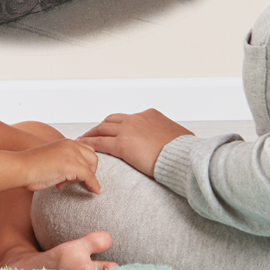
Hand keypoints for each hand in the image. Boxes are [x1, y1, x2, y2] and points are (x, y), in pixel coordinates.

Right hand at [23, 139, 102, 193]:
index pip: (86, 151)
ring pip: (91, 168)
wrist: (21, 168)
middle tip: (72, 181)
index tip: (77, 176)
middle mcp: (71, 145)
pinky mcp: (72, 165)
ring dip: (84, 179)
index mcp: (65, 142)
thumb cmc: (30, 167)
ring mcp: (72, 154)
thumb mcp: (50, 160)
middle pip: (92, 157)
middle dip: (88, 171)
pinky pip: (90, 176)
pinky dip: (94, 185)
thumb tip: (72, 174)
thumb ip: (62, 162)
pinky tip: (96, 191)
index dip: (84, 165)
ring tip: (63, 185)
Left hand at [78, 109, 193, 177]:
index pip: (129, 118)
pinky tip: (84, 146)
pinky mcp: (122, 144)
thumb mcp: (180, 135)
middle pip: (112, 119)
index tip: (115, 129)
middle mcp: (137, 118)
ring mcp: (128, 130)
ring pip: (103, 128)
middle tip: (94, 132)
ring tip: (84, 138)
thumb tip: (178, 141)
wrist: (183, 155)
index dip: (120, 124)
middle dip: (102, 126)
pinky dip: (90, 143)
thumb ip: (172, 136)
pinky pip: (100, 142)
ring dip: (92, 133)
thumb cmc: (185, 149)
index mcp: (150, 114)